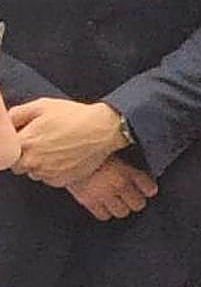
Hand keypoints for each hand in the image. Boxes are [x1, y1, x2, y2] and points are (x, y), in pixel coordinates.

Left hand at [10, 99, 126, 186]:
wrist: (104, 130)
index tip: (27, 140)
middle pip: (19, 165)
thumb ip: (17, 114)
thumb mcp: (43, 105)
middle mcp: (32, 162)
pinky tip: (65, 156)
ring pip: (34, 172)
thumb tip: (7, 123)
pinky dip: (54, 170)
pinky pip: (49, 178)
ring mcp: (46, 173)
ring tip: (58, 147)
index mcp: (24, 143)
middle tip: (45, 142)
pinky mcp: (59, 181)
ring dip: (41, 163)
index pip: (6, 154)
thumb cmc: (75, 117)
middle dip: (27, 155)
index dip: (17, 146)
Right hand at [67, 156, 157, 220]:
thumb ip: (125, 160)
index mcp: (127, 170)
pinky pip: (104, 215)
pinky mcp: (89, 203)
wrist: (67, 155)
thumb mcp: (115, 150)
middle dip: (137, 201)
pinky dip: (106, 212)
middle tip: (134, 198)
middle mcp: (119, 185)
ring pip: (122, 212)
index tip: (149, 189)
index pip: (148, 186)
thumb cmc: (91, 149)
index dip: (149, 189)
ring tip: (119, 203)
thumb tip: (133, 167)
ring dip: (122, 208)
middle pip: (138, 204)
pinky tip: (105, 206)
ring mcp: (105, 196)